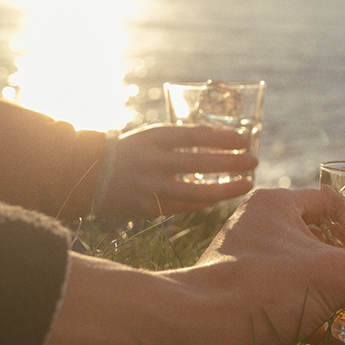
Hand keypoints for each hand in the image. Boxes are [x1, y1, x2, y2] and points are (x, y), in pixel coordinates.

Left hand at [19, 186, 344, 344]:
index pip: (327, 200)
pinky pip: (288, 305)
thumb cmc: (264, 290)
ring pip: (303, 275)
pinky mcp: (243, 304)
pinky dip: (318, 320)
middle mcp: (258, 230)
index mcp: (276, 206)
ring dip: (336, 294)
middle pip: (317, 238)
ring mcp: (248, 268)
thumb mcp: (337, 277)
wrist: (195, 338)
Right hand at [98, 124, 257, 217]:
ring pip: (195, 193)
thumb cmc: (133, 151)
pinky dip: (206, 203)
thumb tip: (225, 143)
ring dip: (225, 190)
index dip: (221, 138)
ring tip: (248, 184)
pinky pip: (184, 208)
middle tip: (254, 161)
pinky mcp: (147, 208)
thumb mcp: (153, 136)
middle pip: (199, 164)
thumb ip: (183, 140)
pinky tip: (221, 197)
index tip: (244, 139)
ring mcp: (149, 188)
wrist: (89, 175)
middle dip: (231, 163)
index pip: (194, 135)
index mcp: (153, 138)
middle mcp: (151, 162)